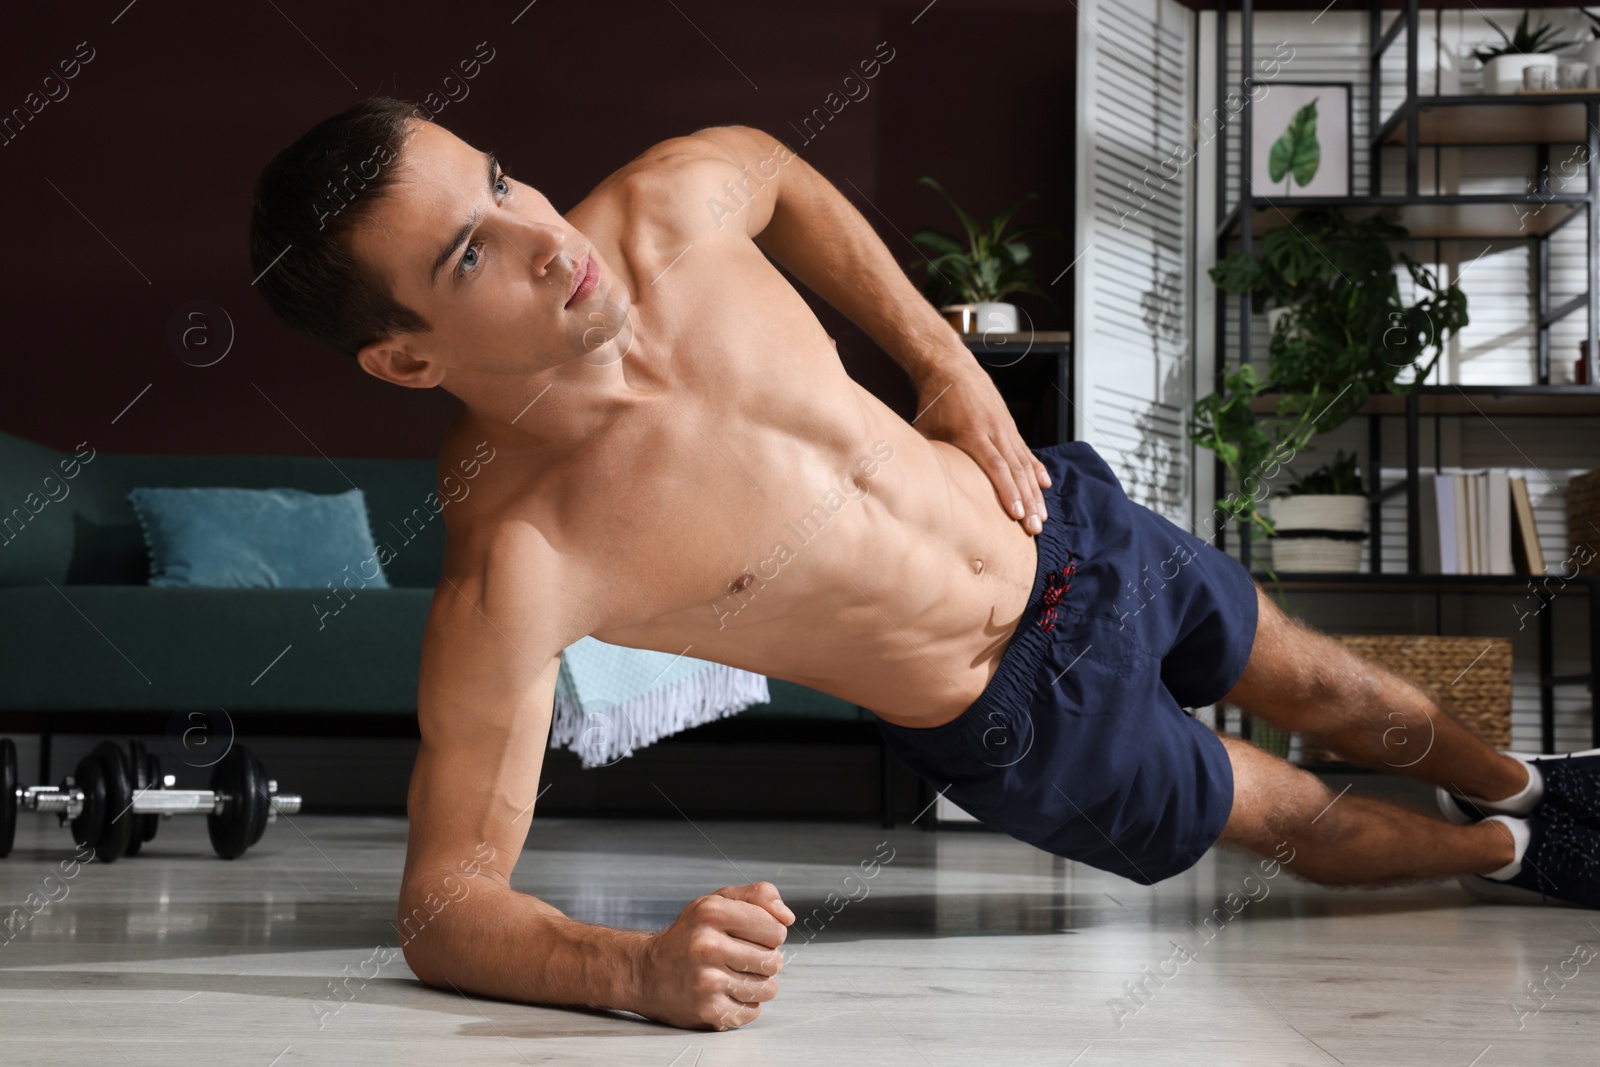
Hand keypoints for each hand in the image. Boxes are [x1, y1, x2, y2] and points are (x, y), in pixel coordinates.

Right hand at [637, 882, 793, 1029]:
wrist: (646, 973)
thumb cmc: (688, 936)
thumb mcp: (716, 902)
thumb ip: (757, 897)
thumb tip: (788, 917)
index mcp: (712, 913)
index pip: (776, 929)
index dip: (770, 933)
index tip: (754, 935)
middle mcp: (708, 946)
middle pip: (774, 961)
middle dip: (766, 960)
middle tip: (744, 957)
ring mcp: (707, 982)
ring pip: (768, 989)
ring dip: (760, 984)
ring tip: (738, 975)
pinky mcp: (707, 1011)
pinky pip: (753, 1012)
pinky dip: (746, 1004)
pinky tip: (727, 993)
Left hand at [913, 365, 1050, 533]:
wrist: (951, 367)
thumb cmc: (935, 402)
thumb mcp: (925, 429)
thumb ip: (926, 456)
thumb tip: (909, 484)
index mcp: (973, 434)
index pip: (996, 468)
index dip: (1007, 492)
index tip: (1016, 514)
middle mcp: (995, 432)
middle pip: (1016, 472)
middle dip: (1027, 502)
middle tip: (1035, 529)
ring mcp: (1005, 429)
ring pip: (1025, 465)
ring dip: (1034, 493)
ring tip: (1042, 517)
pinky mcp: (1010, 427)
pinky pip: (1026, 452)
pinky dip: (1036, 470)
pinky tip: (1044, 485)